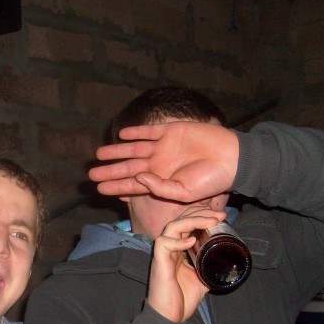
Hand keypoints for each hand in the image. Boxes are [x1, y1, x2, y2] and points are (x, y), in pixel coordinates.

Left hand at [88, 122, 238, 201]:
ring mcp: (164, 147)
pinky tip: (121, 135)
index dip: (116, 186)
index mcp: (161, 180)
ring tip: (99, 155)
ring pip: (134, 149)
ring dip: (116, 151)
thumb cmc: (211, 180)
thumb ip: (160, 187)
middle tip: (91, 174)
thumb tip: (139, 178)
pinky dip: (135, 132)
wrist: (233, 159)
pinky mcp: (171, 131)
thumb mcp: (184, 192)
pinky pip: (149, 131)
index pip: (133, 184)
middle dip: (110, 171)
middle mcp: (159, 164)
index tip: (99, 189)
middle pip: (129, 167)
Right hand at [146, 206, 226, 321]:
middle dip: (200, 213)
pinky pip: (163, 244)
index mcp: (178, 249)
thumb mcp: (202, 279)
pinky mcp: (159, 263)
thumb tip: (227, 262)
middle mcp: (169, 248)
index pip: (186, 223)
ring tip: (210, 221)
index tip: (220, 216)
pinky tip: (191, 241)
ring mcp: (163, 254)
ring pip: (172, 227)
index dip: (201, 215)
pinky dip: (177, 240)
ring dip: (192, 221)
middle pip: (180, 219)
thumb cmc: (181, 299)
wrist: (169, 318)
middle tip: (219, 214)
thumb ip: (209, 268)